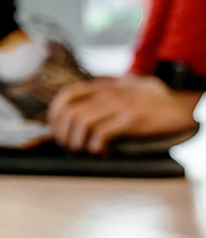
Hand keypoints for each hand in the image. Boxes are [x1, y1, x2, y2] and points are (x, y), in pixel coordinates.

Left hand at [46, 75, 200, 154]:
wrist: (181, 103)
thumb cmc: (150, 99)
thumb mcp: (122, 87)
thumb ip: (101, 94)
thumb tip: (76, 112)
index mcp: (102, 85)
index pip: (67, 94)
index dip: (55, 114)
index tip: (55, 129)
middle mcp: (107, 92)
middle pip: (70, 111)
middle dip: (62, 133)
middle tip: (67, 145)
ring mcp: (119, 105)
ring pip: (81, 122)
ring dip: (76, 141)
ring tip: (82, 150)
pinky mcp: (131, 119)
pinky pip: (101, 133)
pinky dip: (95, 147)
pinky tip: (101, 152)